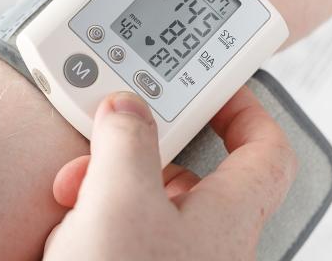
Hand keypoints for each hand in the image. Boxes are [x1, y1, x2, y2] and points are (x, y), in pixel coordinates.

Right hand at [43, 90, 296, 259]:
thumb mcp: (120, 198)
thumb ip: (128, 139)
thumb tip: (127, 107)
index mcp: (230, 213)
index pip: (266, 149)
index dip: (248, 112)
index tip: (216, 89)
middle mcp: (210, 241)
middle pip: (194, 173)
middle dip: (145, 151)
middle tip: (108, 141)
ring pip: (150, 204)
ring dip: (108, 187)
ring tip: (73, 193)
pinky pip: (123, 236)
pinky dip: (95, 221)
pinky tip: (64, 229)